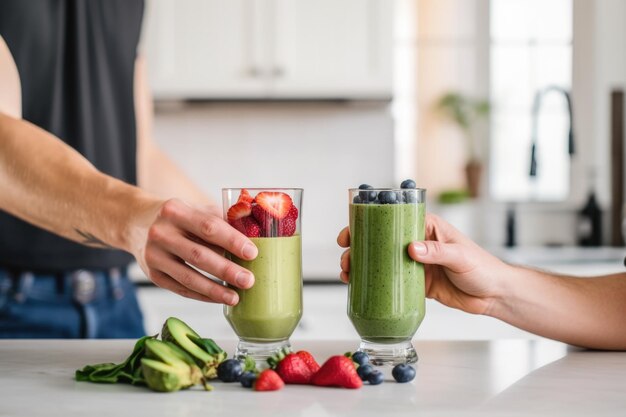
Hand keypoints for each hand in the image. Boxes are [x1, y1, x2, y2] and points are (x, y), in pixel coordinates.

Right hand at [129, 198, 257, 304]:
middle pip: (198, 255)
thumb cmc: (178, 217)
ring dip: (215, 290)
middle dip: (226, 270)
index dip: (232, 241)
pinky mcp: (153, 275)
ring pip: (188, 277)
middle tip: (248, 280)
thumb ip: (222, 220)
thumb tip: (256, 234)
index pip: (208, 227)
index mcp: (175, 210)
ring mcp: (154, 255)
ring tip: (236, 296)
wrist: (137, 223)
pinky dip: (202, 295)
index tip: (252, 253)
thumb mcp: (195, 209)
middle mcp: (161, 233)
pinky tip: (219, 298)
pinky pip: (181, 289)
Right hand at [337, 214, 510, 314]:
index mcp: (427, 227)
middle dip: (359, 246)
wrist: (493, 295)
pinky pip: (389, 280)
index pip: (393, 218)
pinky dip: (373, 282)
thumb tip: (411, 249)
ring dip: (362, 265)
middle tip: (346, 256)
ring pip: (381, 260)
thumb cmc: (483, 268)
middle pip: (381, 240)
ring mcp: (414, 263)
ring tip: (348, 273)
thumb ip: (436, 252)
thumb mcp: (460, 256)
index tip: (352, 230)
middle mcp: (417, 242)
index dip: (369, 222)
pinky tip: (359, 286)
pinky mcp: (415, 283)